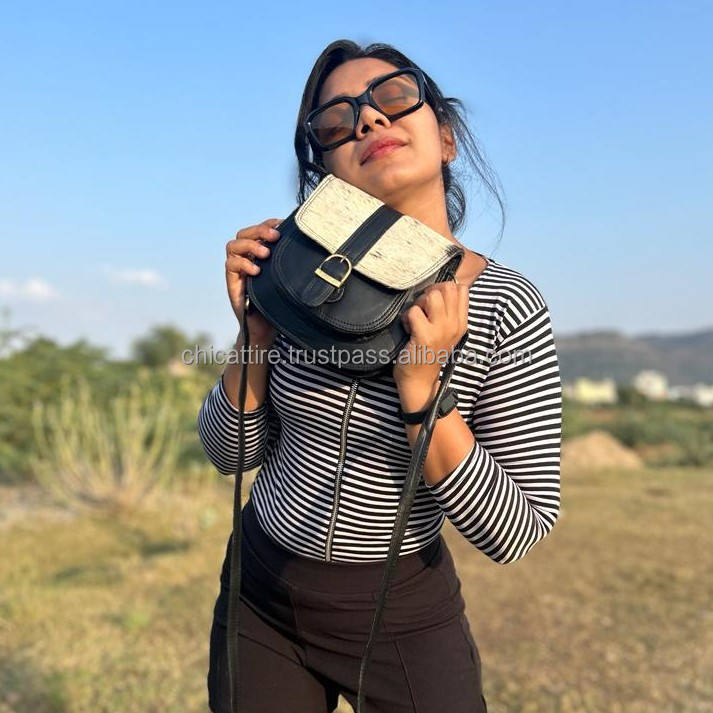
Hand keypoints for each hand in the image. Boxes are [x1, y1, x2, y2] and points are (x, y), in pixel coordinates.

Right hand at [225, 218, 282, 346]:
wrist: (266, 328)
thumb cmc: (280, 302)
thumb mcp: (289, 280)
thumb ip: (294, 264)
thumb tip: (319, 252)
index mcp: (259, 253)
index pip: (259, 230)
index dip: (268, 223)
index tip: (282, 223)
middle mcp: (246, 258)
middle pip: (244, 233)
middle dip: (259, 230)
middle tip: (275, 236)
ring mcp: (238, 269)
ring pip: (233, 245)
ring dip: (250, 245)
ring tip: (265, 253)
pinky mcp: (232, 282)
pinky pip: (231, 265)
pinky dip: (243, 264)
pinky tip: (257, 270)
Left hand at [392, 281, 468, 386]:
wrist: (420, 381)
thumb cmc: (429, 353)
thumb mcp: (446, 332)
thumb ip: (447, 311)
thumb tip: (438, 288)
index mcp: (461, 322)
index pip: (461, 288)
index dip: (442, 288)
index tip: (432, 303)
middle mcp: (454, 324)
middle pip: (446, 287)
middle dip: (429, 294)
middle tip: (422, 310)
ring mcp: (441, 330)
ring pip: (431, 296)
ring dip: (418, 304)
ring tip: (415, 319)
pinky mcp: (424, 336)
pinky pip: (413, 312)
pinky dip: (406, 318)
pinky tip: (408, 330)